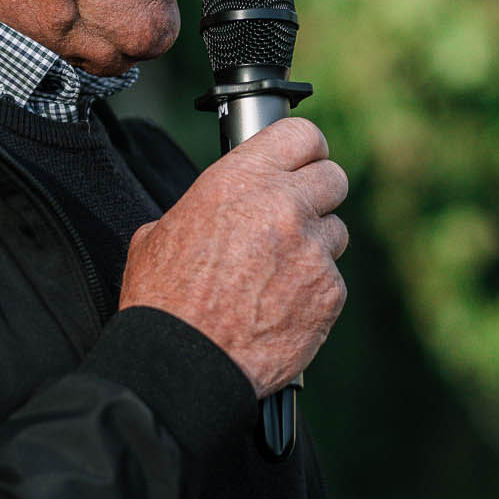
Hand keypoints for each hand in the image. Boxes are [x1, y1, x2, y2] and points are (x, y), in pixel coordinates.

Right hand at [120, 117, 347, 396]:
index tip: (305, 157)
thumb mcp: (162, 230)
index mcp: (241, 180)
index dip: (306, 147)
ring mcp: (312, 251)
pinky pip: (332, 280)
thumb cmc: (163, 299)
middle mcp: (284, 207)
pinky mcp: (329, 294)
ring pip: (336, 232)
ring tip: (278, 273)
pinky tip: (280, 308)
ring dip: (314, 246)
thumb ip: (207, 206)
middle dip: (317, 194)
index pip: (301, 135)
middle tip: (296, 214)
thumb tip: (219, 209)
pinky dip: (312, 291)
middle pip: (333, 178)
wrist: (182, 362)